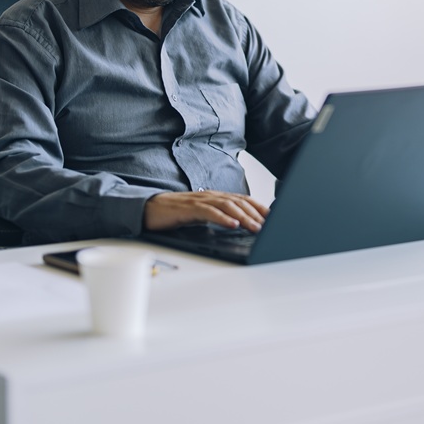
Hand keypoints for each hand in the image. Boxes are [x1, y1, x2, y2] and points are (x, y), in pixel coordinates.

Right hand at [143, 190, 269, 231]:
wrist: (150, 209)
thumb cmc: (176, 213)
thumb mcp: (202, 215)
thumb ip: (219, 216)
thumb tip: (239, 224)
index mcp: (215, 197)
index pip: (242, 199)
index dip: (259, 207)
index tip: (274, 217)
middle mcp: (210, 196)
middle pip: (238, 202)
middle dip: (256, 214)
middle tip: (270, 226)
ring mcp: (199, 200)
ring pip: (227, 206)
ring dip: (243, 217)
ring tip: (255, 227)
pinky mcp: (188, 209)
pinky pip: (208, 212)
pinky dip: (222, 218)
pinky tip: (232, 224)